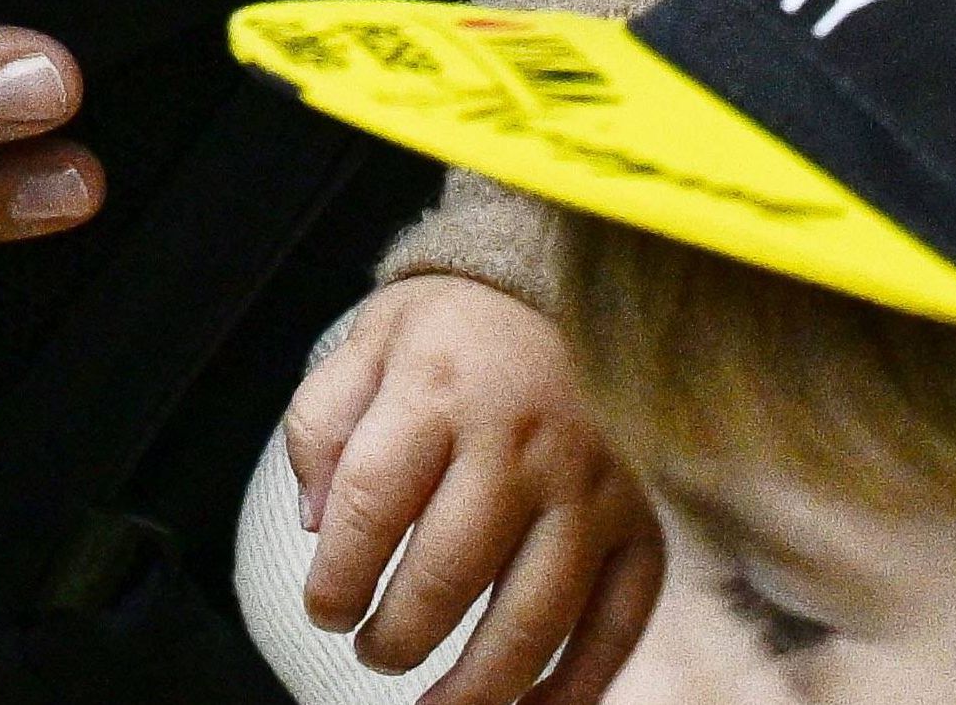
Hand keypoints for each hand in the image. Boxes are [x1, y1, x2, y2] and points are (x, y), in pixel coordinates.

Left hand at [272, 273, 662, 701]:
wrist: (564, 291)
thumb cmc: (452, 332)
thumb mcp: (367, 345)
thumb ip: (322, 427)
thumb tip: (314, 527)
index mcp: (439, 391)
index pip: (372, 502)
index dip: (337, 575)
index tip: (324, 610)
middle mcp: (522, 443)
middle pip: (450, 571)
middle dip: (398, 635)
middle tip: (374, 651)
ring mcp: (591, 489)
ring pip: (535, 615)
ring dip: (479, 683)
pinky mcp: (641, 522)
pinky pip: (617, 622)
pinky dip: (576, 683)